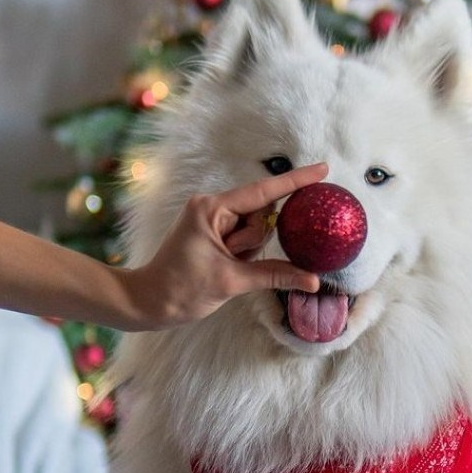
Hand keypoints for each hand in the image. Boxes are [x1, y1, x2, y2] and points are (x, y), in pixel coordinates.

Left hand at [126, 163, 326, 328]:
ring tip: (222, 266)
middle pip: (260, 215)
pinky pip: (243, 238)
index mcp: (212, 208)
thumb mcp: (232, 282)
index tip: (323, 170)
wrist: (149, 303)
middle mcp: (212, 207)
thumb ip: (275, 275)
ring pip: (254, 229)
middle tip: (231, 260)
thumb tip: (311, 280)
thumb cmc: (181, 289)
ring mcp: (212, 219)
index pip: (263, 192)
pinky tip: (226, 266)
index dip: (295, 181)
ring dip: (247, 252)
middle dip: (254, 241)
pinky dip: (243, 253)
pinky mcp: (212, 232)